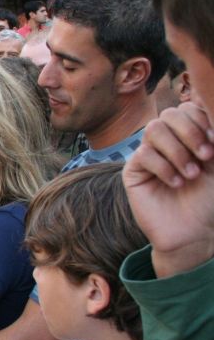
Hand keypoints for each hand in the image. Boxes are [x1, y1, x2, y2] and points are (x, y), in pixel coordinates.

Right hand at [123, 103, 213, 276]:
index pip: (187, 109)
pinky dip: (164, 168)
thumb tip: (207, 108)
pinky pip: (144, 154)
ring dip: (177, 150)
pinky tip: (176, 183)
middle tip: (206, 156)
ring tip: (191, 174)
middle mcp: (167, 141)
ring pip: (154, 129)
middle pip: (170, 114)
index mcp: (187, 135)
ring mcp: (148, 154)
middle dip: (190, 132)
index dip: (201, 120)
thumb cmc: (210, 199)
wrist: (194, 231)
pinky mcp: (133, 171)